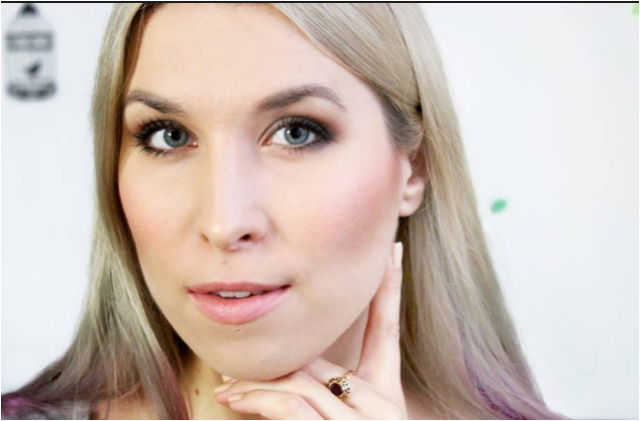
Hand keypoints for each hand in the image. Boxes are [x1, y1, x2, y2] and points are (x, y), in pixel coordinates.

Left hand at [214, 241, 407, 419]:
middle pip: (322, 357)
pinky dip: (259, 399)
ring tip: (227, 386)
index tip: (394, 248)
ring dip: (257, 383)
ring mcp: (367, 419)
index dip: (390, 286)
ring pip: (300, 379)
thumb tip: (284, 369)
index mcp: (387, 393)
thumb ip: (322, 390)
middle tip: (238, 357)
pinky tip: (234, 399)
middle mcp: (383, 404)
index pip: (388, 328)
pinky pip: (292, 404)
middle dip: (279, 359)